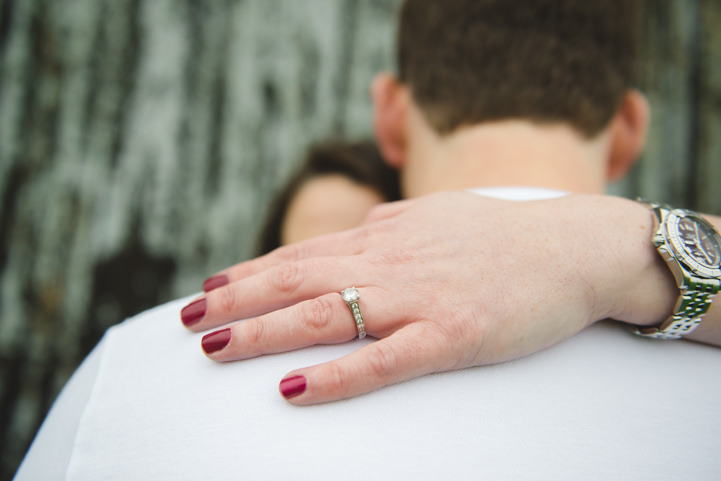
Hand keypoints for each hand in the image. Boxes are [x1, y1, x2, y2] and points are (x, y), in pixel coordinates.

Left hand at [182, 191, 675, 403]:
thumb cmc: (503, 235)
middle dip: (235, 301)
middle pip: (295, 281)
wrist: (572, 247)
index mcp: (385, 237)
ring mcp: (418, 300)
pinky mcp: (452, 336)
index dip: (249, 272)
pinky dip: (334, 376)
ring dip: (263, 332)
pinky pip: (382, 360)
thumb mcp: (434, 217)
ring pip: (324, 315)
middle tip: (186, 320)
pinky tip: (292, 389)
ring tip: (213, 347)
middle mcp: (390, 263)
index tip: (207, 287)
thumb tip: (352, 234)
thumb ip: (388, 227)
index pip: (301, 254)